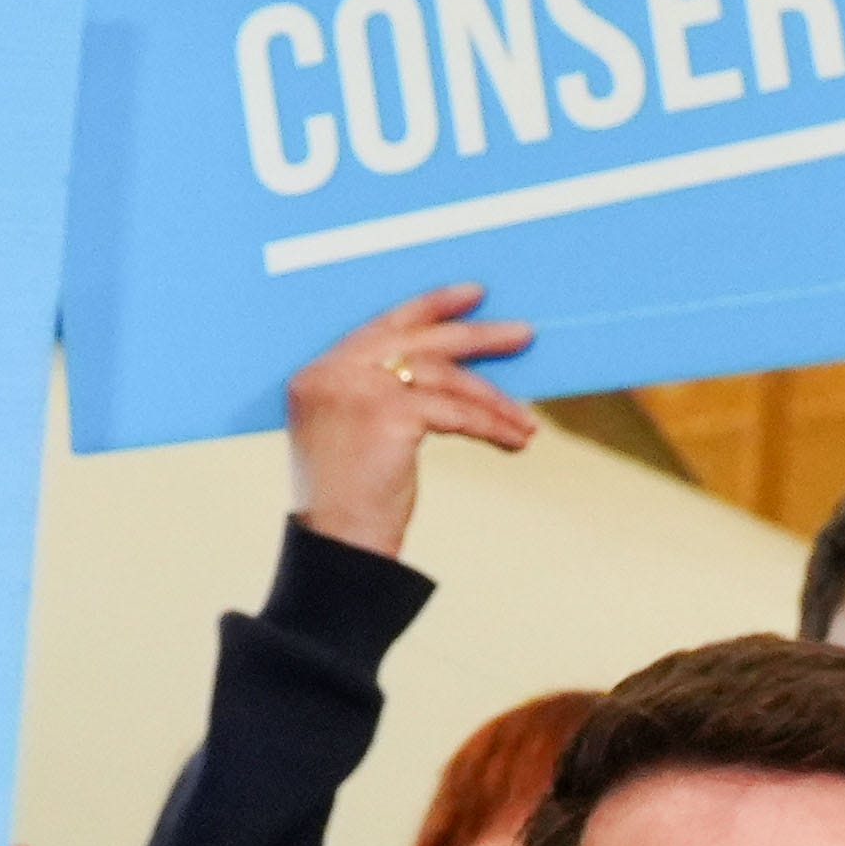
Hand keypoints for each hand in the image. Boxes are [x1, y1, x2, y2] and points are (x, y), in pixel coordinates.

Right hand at [289, 282, 540, 560]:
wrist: (339, 550)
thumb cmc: (352, 504)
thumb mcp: (355, 436)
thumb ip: (381, 396)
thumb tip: (453, 375)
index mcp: (317, 374)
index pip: (382, 327)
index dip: (430, 307)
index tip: (473, 295)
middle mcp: (331, 374)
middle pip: (417, 340)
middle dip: (476, 335)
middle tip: (523, 333)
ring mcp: (357, 391)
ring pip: (445, 378)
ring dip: (494, 400)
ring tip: (527, 420)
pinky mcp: (388, 415)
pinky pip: (456, 412)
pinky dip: (491, 425)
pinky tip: (516, 440)